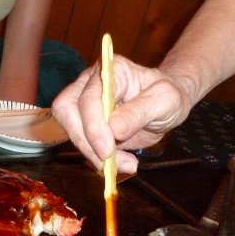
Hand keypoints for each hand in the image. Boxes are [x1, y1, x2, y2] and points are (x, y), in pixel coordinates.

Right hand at [52, 54, 193, 173]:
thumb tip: (114, 130)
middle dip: (84, 140)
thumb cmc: (167, 95)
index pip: (88, 96)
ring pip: (72, 130)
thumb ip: (140, 112)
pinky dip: (98, 159)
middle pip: (67, 111)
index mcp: (110, 71)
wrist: (166, 106)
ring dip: (92, 154)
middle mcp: (91, 84)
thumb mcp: (165, 100)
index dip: (92, 124)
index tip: (107, 149)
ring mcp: (86, 105)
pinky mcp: (87, 126)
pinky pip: (83, 144)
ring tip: (124, 164)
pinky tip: (120, 164)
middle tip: (107, 161)